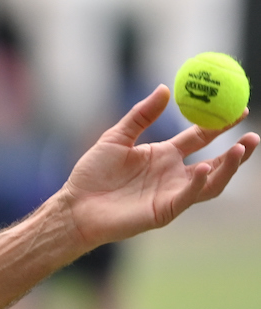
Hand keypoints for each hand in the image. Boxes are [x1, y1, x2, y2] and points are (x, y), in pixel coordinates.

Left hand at [60, 84, 259, 249]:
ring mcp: (171, 193)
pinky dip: (199, 184)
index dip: (220, 124)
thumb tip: (165, 88)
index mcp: (164, 154)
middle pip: (215, 161)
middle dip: (238, 149)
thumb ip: (141, 115)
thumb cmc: (92, 174)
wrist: (75, 205)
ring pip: (210, 182)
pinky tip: (204, 168)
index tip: (239, 107)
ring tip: (243, 148)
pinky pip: (188, 197)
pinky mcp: (164, 211)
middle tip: (254, 134)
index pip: (200, 137)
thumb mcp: (116, 137)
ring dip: (228, 167)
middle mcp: (173, 174)